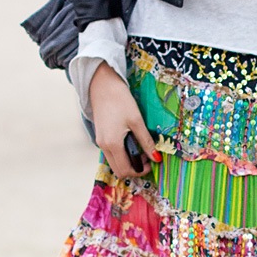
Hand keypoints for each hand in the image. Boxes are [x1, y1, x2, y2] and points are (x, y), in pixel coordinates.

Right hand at [89, 61, 160, 178]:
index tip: (151, 162)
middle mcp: (103, 146)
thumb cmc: (120, 100)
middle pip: (118, 170)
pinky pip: (111, 153)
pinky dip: (121, 153)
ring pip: (114, 162)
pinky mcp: (100, 136)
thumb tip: (156, 157)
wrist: (102, 85)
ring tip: (140, 147)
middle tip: (146, 156)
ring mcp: (100, 142)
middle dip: (134, 168)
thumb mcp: (136, 120)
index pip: (125, 170)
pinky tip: (130, 141)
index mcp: (113, 144)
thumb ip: (146, 141)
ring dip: (127, 161)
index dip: (140, 171)